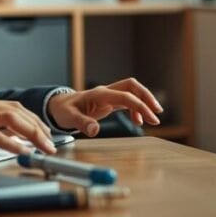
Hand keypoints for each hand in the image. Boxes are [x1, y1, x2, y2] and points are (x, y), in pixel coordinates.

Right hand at [0, 93, 55, 158]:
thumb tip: (10, 136)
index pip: (13, 107)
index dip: (33, 120)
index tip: (45, 132)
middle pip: (17, 111)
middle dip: (39, 127)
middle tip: (51, 142)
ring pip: (12, 120)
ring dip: (33, 134)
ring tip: (44, 148)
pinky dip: (13, 144)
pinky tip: (23, 151)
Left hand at [47, 77, 163, 136]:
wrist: (58, 106)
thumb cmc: (63, 111)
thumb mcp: (69, 118)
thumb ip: (82, 123)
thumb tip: (95, 130)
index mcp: (99, 94)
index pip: (125, 95)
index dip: (139, 106)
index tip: (151, 119)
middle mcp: (106, 91)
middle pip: (132, 85)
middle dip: (147, 97)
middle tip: (157, 114)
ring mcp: (108, 95)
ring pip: (132, 91)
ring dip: (144, 102)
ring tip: (152, 120)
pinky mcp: (109, 101)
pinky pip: (127, 100)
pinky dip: (136, 108)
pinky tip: (138, 121)